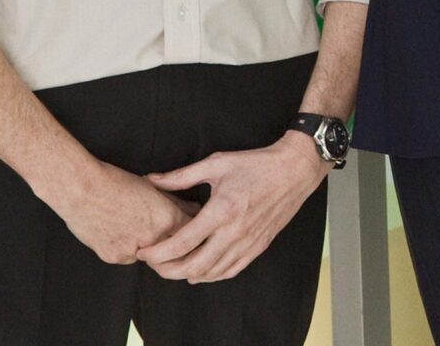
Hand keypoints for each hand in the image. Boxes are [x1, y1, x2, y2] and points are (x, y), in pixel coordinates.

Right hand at [41, 160, 197, 264]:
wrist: (82, 189)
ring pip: (151, 255)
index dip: (194, 229)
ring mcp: (134, 251)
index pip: (192, 231)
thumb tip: (194, 208)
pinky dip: (130, 248)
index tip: (195, 228)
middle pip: (174, 247)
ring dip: (152, 246)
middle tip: (169, 232)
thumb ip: (175, 202)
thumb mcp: (153, 187)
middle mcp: (154, 238)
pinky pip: (129, 256)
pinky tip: (122, 232)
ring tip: (139, 227)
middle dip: (175, 242)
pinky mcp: (114, 257)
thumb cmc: (117, 182)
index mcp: (168, 218)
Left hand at [138, 133, 328, 282]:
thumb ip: (181, 176)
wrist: (295, 170)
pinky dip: (210, 276)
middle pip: (193, 266)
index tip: (144, 251)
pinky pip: (229, 271)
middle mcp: (234, 232)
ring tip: (172, 266)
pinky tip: (200, 271)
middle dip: (167, 270)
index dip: (157, 253)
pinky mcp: (258, 247)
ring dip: (187, 275)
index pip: (181, 244)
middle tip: (154, 263)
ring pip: (210, 273)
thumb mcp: (217, 164)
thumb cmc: (256, 164)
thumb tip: (152, 180)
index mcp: (221, 211)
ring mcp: (248, 243)